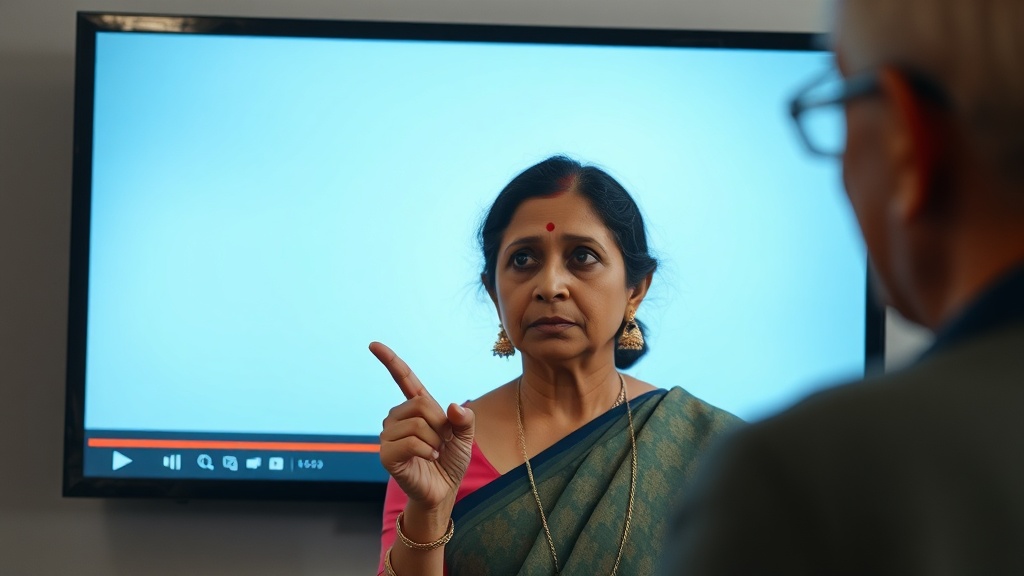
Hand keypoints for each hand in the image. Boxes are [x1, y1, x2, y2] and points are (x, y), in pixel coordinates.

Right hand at [371, 342, 474, 511]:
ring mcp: (389, 436)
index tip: (374, 344)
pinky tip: (429, 459)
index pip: (403, 379)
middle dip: (440, 424)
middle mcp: (398, 418)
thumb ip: (465, 419)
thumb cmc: (450, 461)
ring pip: (418, 425)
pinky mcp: (386, 454)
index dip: (390, 361)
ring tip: (435, 452)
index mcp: (416, 408)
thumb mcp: (466, 437)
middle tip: (443, 441)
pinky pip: (411, 443)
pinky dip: (428, 451)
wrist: (443, 490)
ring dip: (435, 441)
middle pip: (421, 404)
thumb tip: (453, 407)